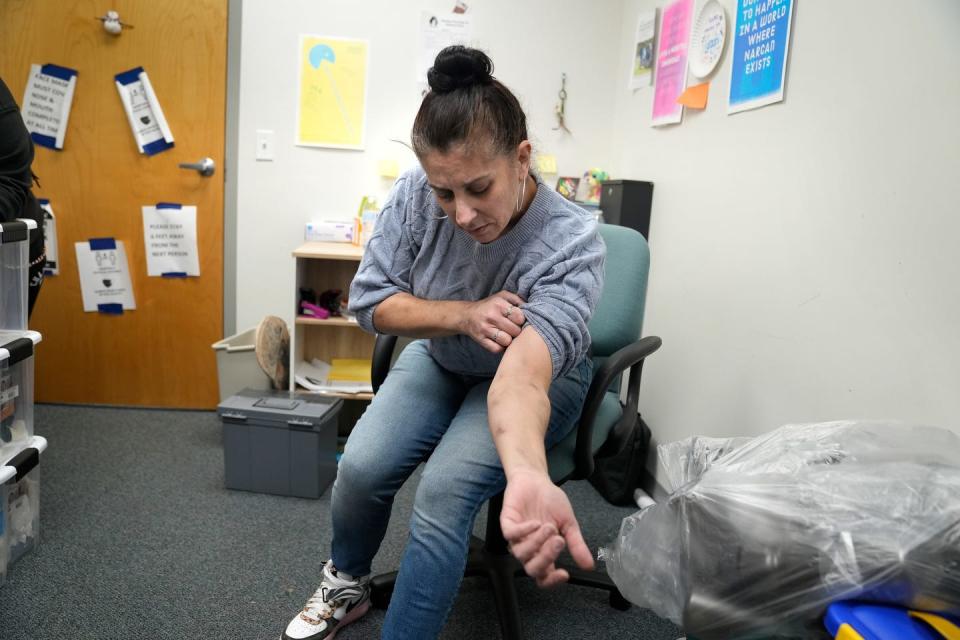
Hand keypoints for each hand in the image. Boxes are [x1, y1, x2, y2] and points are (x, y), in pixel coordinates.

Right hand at [458, 290, 525, 353]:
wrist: (466, 315)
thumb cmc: (489, 306)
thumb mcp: (502, 296)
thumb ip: (517, 299)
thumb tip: (532, 308)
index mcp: (498, 304)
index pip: (519, 317)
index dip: (521, 320)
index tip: (518, 320)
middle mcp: (491, 316)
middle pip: (515, 330)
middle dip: (516, 331)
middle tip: (513, 328)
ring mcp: (485, 329)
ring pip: (507, 341)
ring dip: (509, 340)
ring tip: (507, 335)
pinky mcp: (480, 340)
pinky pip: (497, 349)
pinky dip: (500, 347)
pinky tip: (499, 341)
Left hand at [500, 468, 593, 587]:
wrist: (536, 480)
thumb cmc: (551, 501)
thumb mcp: (569, 523)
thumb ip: (576, 544)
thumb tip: (589, 565)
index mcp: (544, 552)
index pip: (544, 576)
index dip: (552, 580)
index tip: (565, 574)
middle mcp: (529, 549)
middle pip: (532, 569)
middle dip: (546, 558)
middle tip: (559, 542)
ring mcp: (517, 537)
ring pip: (521, 554)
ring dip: (538, 542)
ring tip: (550, 526)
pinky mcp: (507, 523)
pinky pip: (511, 535)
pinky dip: (524, 531)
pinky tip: (536, 523)